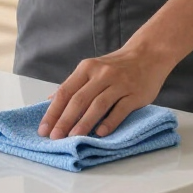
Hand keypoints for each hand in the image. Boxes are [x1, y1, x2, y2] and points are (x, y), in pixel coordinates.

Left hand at [37, 46, 173, 139]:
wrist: (149, 54)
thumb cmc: (117, 65)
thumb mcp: (92, 68)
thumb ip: (73, 85)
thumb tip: (50, 102)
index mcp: (87, 68)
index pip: (65, 91)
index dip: (53, 111)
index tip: (43, 129)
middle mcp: (102, 74)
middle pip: (79, 99)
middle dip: (65, 120)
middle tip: (55, 138)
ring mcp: (120, 83)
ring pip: (98, 105)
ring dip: (84, 123)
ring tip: (74, 138)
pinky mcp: (136, 93)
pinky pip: (120, 109)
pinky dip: (110, 122)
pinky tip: (100, 133)